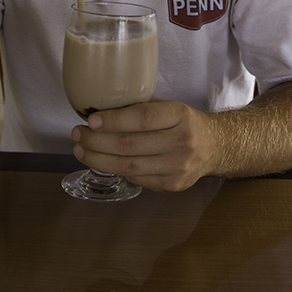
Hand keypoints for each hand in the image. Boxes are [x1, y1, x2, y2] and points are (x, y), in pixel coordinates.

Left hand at [71, 98, 214, 192]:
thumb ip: (138, 106)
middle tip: (78, 134)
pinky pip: (136, 179)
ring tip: (81, 150)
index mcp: (180, 115)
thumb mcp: (167, 105)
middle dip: (97, 141)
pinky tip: (102, 161)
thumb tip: (97, 106)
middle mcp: (182, 142)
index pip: (143, 118)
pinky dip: (115, 170)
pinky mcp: (172, 186)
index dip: (114, 120)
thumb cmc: (182, 122)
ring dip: (99, 159)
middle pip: (130, 145)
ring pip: (129, 167)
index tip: (90, 120)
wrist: (214, 146)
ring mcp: (178, 167)